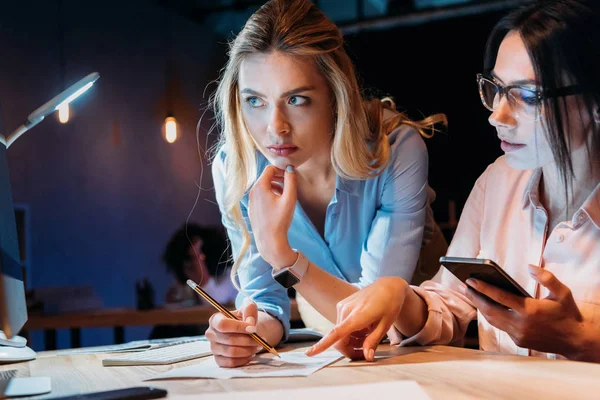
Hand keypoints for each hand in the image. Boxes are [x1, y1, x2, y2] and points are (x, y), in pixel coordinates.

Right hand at [205, 300, 260, 367]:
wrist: (247, 330)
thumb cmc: (246, 318)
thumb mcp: (249, 308)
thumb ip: (250, 310)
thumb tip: (250, 324)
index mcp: (215, 319)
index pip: (223, 325)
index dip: (239, 327)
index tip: (253, 329)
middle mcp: (211, 334)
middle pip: (229, 340)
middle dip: (249, 340)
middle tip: (261, 339)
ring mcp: (213, 348)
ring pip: (232, 352)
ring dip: (249, 350)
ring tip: (258, 345)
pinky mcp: (219, 360)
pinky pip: (231, 363)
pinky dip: (244, 359)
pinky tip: (252, 353)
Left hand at [248, 165, 297, 267]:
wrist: (269, 241)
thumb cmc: (280, 220)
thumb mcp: (289, 198)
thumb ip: (291, 181)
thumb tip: (290, 168)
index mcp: (260, 186)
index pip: (270, 169)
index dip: (281, 169)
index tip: (290, 175)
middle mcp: (252, 192)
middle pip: (266, 177)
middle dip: (278, 178)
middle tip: (289, 183)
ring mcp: (250, 200)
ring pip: (263, 187)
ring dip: (275, 186)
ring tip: (285, 195)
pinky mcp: (252, 208)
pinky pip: (260, 196)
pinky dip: (269, 195)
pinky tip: (278, 205)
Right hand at [305, 277, 408, 360]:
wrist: (388, 286)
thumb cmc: (390, 304)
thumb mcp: (385, 325)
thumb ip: (373, 341)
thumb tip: (367, 357)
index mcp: (356, 317)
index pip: (335, 334)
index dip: (322, 346)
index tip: (309, 353)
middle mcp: (345, 311)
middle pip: (339, 339)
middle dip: (350, 348)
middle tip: (366, 351)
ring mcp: (342, 306)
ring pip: (340, 332)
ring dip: (352, 339)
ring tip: (368, 333)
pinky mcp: (342, 305)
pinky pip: (342, 324)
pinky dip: (351, 330)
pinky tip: (364, 326)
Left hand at [462, 265, 585, 358]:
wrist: (575, 340)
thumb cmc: (568, 313)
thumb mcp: (563, 293)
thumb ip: (547, 278)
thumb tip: (530, 267)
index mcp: (529, 310)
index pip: (499, 297)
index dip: (482, 288)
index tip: (469, 279)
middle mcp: (520, 324)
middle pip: (489, 310)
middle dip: (475, 297)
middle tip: (464, 285)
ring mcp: (518, 334)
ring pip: (492, 320)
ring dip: (480, 307)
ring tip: (470, 293)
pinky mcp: (518, 341)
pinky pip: (500, 326)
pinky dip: (491, 315)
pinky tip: (485, 305)